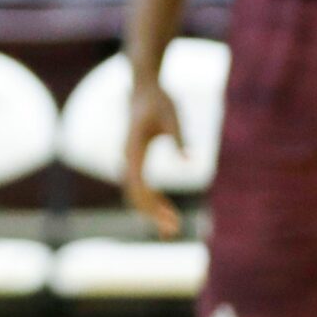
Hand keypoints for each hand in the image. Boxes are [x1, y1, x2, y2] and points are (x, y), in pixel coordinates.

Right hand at [120, 76, 185, 239]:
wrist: (144, 86)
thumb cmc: (159, 100)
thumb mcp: (173, 115)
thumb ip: (179, 137)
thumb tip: (189, 160)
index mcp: (133, 148)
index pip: (138, 185)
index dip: (152, 205)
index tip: (170, 219)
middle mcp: (128, 157)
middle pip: (134, 194)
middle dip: (153, 214)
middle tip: (175, 230)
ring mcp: (130, 159)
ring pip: (135, 192)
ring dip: (151, 210)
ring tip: (172, 227)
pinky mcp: (136, 159)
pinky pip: (139, 185)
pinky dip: (151, 200)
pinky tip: (165, 209)